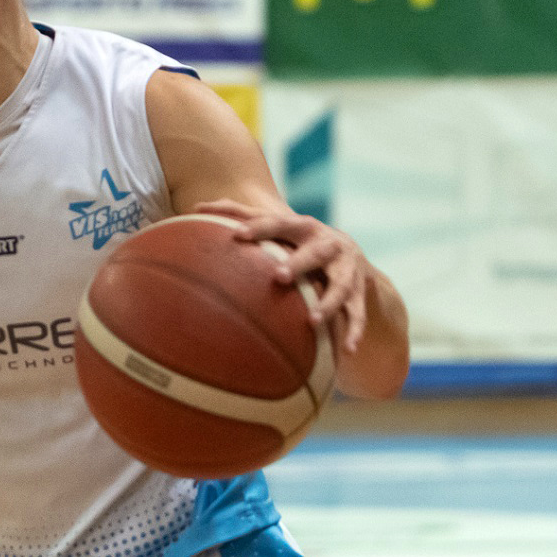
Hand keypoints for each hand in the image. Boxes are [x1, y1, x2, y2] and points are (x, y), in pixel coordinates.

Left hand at [192, 199, 369, 353]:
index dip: (260, 228)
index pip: (280, 224)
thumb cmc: (299, 242)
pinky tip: (348, 351)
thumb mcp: (278, 228)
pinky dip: (354, 331)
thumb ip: (242, 215)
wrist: (352, 258)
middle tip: (278, 277)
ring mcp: (348, 269)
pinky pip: (358, 314)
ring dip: (328, 303)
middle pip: (316, 252)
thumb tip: (196, 206)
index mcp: (304, 228)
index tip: (237, 235)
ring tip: (312, 321)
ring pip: (341, 286)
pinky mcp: (361, 293)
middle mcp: (330, 245)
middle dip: (298, 263)